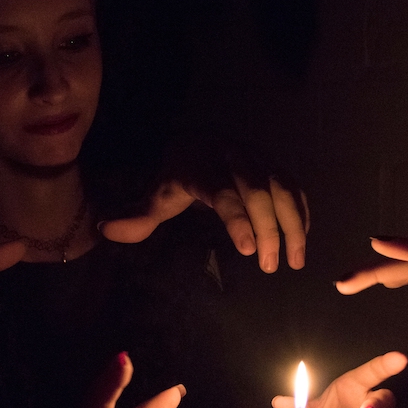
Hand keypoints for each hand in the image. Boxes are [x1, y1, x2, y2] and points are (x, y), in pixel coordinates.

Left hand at [98, 139, 308, 272]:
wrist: (195, 142)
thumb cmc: (176, 177)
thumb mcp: (156, 194)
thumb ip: (136, 216)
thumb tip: (105, 230)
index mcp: (202, 166)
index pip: (223, 193)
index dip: (238, 220)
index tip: (248, 251)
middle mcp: (234, 159)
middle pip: (259, 192)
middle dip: (268, 229)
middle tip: (268, 266)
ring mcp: (258, 161)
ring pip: (284, 189)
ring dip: (293, 225)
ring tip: (295, 261)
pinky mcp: (274, 167)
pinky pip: (295, 188)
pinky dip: (302, 214)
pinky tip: (301, 241)